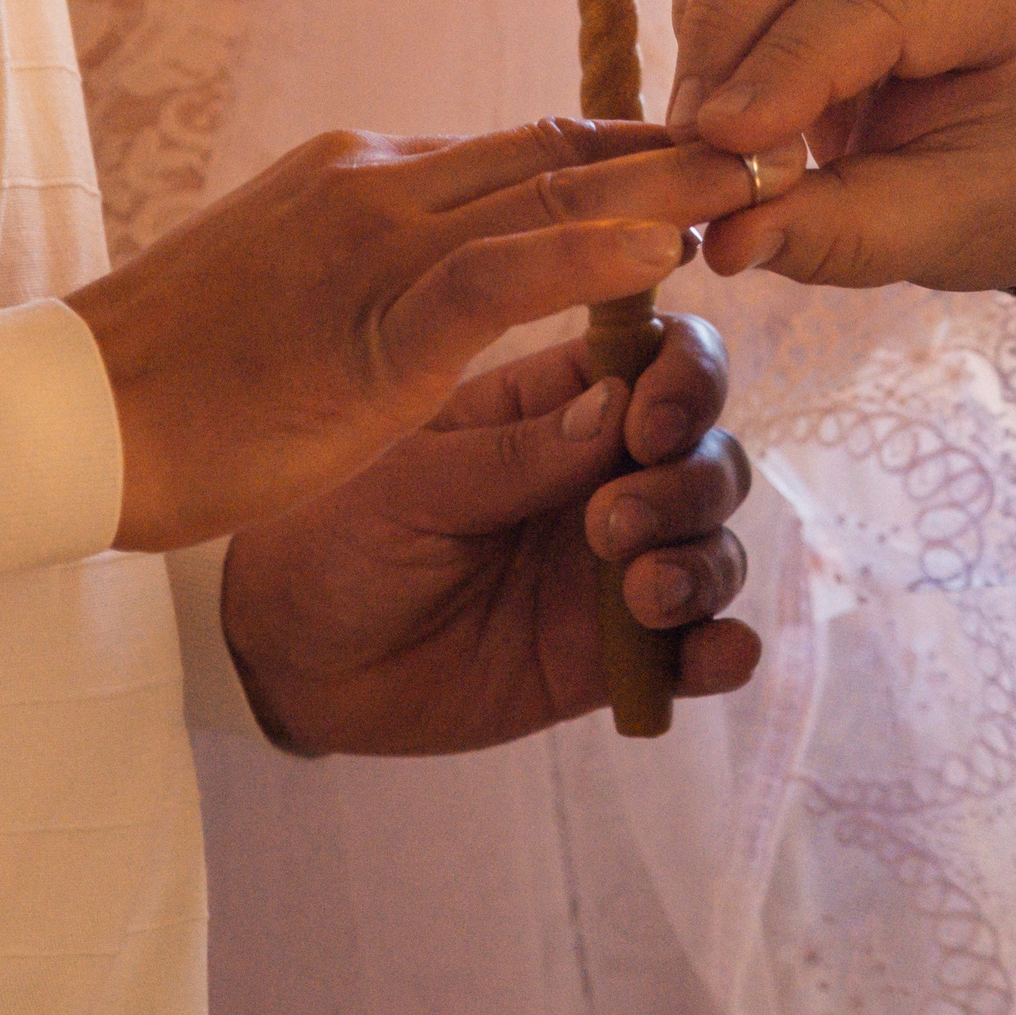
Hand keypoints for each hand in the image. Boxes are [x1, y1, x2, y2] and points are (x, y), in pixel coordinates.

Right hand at [69, 121, 784, 551]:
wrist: (62, 415)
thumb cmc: (173, 380)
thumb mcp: (296, 300)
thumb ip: (382, 273)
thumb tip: (454, 278)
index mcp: (360, 178)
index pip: (522, 148)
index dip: (622, 151)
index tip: (701, 159)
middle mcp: (374, 182)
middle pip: (555, 148)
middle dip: (668, 148)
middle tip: (767, 143)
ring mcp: (371, 241)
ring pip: (548, 190)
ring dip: (662, 183)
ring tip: (754, 180)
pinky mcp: (369, 320)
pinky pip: (502, 272)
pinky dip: (589, 251)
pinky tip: (662, 247)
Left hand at [219, 317, 759, 755]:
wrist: (291, 659)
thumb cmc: (336, 535)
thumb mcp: (409, 482)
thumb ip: (513, 453)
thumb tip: (619, 408)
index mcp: (557, 403)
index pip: (661, 356)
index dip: (685, 377)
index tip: (649, 424)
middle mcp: (604, 474)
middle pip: (707, 450)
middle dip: (688, 480)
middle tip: (611, 522)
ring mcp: (617, 565)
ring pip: (716, 541)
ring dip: (704, 560)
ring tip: (641, 593)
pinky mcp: (616, 655)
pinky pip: (701, 648)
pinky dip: (724, 649)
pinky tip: (705, 654)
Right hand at [667, 0, 1015, 293]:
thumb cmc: (1010, 174)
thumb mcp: (949, 224)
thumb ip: (843, 233)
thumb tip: (723, 242)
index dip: (785, 69)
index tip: (718, 141)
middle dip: (725, 30)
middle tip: (693, 138)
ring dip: (703, 8)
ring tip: (701, 113)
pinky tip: (715, 74)